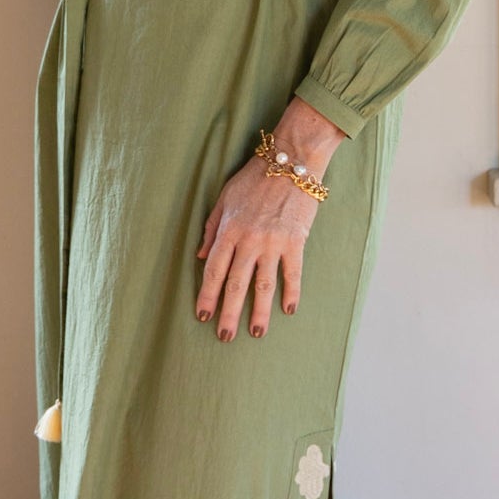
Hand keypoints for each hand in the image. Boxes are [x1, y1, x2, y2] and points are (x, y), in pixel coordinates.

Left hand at [195, 99, 344, 339]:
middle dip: (228, 313)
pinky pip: (293, 273)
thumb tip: (202, 257)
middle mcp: (249, 240)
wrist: (292, 162)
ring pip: (263, 285)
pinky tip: (289, 310)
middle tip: (224, 337)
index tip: (202, 315)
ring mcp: (273, 243)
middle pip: (236, 284)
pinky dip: (291, 293)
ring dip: (258, 312)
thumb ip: (212, 229)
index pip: (214, 270)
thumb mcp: (224, 198)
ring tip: (255, 332)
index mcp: (229, 230)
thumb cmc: (254, 178)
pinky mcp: (296, 242)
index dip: (206, 295)